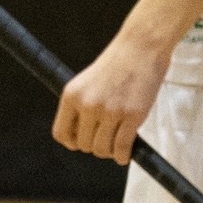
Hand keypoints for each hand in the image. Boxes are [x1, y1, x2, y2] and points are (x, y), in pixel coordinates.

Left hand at [54, 28, 171, 162]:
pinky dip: (123, 156)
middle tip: (106, 138)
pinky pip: (122, 148)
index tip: (80, 141)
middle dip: (95, 146)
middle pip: (84, 145)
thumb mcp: (86, 81)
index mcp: (72, 95)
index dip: (71, 142)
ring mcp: (110, 111)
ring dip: (109, 152)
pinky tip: (125, 153)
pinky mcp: (132, 116)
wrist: (141, 47)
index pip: (61, 133)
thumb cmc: (117, 62)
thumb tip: (79, 134)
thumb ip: (80, 105)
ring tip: (116, 143)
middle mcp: (88, 105)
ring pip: (102, 149)